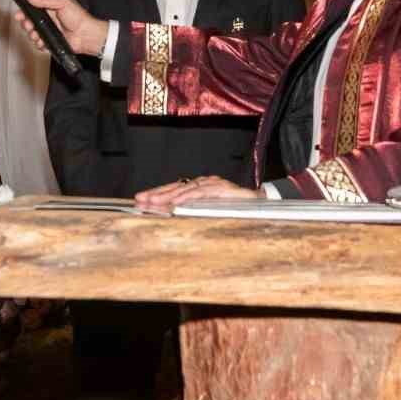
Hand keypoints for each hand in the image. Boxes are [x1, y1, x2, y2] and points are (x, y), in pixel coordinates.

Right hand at [16, 0, 108, 57]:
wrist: (86, 35)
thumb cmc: (79, 18)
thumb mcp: (63, 3)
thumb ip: (45, 0)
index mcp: (50, 9)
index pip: (33, 10)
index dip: (24, 12)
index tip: (19, 14)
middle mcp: (49, 21)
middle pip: (30, 23)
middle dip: (26, 24)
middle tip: (28, 24)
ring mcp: (50, 32)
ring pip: (33, 34)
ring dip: (32, 34)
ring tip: (36, 34)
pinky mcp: (51, 42)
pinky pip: (40, 44)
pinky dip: (39, 44)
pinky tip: (42, 41)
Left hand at [134, 175, 260, 211]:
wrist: (260, 202)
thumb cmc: (235, 207)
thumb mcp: (210, 209)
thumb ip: (194, 210)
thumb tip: (173, 216)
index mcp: (199, 187)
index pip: (174, 189)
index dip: (157, 193)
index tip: (141, 199)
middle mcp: (204, 183)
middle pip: (176, 187)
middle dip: (157, 193)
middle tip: (140, 199)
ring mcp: (213, 184)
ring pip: (186, 189)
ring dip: (169, 196)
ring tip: (154, 201)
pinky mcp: (222, 189)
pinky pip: (202, 193)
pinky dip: (189, 197)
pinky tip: (178, 202)